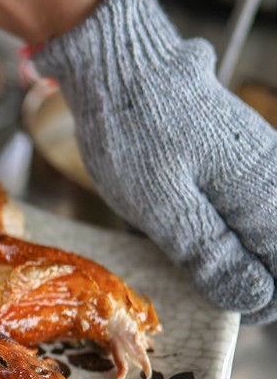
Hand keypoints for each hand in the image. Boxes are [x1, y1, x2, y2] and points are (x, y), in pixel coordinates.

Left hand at [33, 0, 276, 321]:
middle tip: (200, 285)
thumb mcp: (163, 206)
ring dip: (232, 253)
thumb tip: (256, 298)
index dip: (263, 300)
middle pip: (276, 246)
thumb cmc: (134, 134)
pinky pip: (242, 204)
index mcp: (264, 195)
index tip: (228, 311)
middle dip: (247, 277)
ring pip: (261, 226)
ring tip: (190, 260)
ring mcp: (255, 161)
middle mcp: (270, 176)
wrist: (117, 66)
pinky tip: (189, 229)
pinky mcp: (233, 154)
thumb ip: (211, 253)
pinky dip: (220, 226)